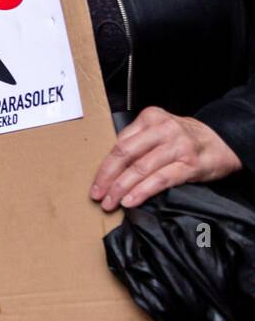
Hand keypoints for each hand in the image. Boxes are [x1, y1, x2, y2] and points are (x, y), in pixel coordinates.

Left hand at [90, 107, 242, 210]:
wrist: (224, 141)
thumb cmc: (185, 138)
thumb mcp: (160, 129)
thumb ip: (137, 141)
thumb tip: (111, 167)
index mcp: (150, 117)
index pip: (120, 144)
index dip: (104, 167)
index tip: (96, 183)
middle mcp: (163, 129)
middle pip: (125, 155)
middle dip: (108, 178)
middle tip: (97, 195)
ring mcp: (178, 146)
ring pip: (141, 169)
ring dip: (121, 189)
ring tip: (111, 202)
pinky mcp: (190, 165)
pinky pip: (160, 180)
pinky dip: (142, 192)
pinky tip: (131, 201)